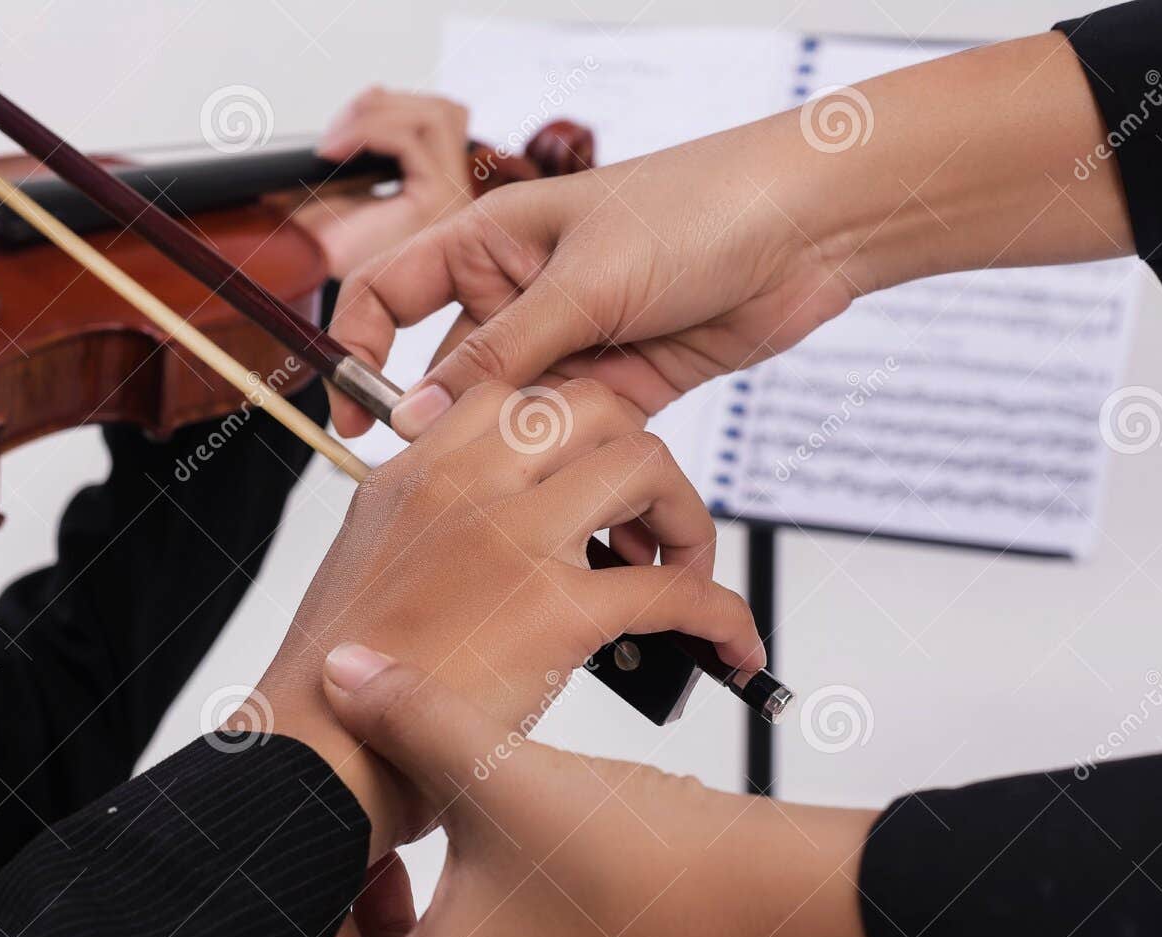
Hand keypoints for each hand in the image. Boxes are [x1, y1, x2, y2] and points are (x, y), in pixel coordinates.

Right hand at [246, 379, 764, 859]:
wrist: (313, 759)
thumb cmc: (335, 692)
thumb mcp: (366, 568)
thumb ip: (426, 529)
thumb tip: (486, 540)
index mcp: (413, 472)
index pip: (517, 397)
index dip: (575, 431)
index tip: (592, 483)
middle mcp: (463, 484)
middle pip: (594, 407)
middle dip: (639, 458)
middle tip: (643, 526)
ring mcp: (510, 539)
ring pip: (645, 465)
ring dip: (685, 517)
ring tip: (679, 575)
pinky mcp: (553, 611)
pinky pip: (676, 592)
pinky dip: (723, 615)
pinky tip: (730, 647)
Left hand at [283, 650, 890, 936]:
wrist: (785, 916)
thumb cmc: (646, 872)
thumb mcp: (497, 777)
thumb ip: (405, 718)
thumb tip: (345, 675)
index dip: (314, 923)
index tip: (350, 866)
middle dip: (371, 933)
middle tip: (403, 862)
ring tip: (474, 871)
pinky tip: (540, 905)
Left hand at [288, 88, 473, 279]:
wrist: (323, 302)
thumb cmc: (332, 259)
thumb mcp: (339, 198)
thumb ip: (353, 161)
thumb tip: (350, 113)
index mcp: (435, 195)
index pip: (436, 128)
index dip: (386, 113)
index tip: (337, 132)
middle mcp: (454, 197)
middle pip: (445, 114)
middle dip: (384, 106)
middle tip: (336, 131)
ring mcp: (452, 198)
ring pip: (439, 115)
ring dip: (380, 113)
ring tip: (337, 139)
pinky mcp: (440, 200)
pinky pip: (414, 136)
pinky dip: (369, 131)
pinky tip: (336, 150)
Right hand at [327, 31, 1128, 439]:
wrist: (809, 225)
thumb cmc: (698, 208)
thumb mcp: (582, 282)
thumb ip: (499, 356)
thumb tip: (419, 416)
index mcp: (491, 242)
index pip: (392, 293)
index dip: (359, 349)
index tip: (351, 415)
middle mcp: (521, 294)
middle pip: (450, 370)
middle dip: (442, 427)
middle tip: (434, 484)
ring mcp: (571, 341)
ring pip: (513, 415)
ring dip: (511, 458)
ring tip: (504, 503)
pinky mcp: (620, 383)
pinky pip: (573, 436)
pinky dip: (569, 471)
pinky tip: (563, 503)